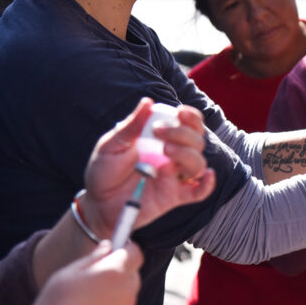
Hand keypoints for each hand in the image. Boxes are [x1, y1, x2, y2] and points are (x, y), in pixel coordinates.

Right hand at [31, 240, 142, 304]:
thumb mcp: (70, 272)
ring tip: (92, 293)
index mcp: (115, 271)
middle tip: (98, 272)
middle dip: (121, 269)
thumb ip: (94, 257)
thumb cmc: (58, 301)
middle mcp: (126, 289)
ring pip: (129, 290)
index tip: (115, 250)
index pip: (135, 253)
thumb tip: (107, 245)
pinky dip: (114, 303)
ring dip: (117, 287)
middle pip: (133, 272)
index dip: (126, 249)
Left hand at [82, 98, 215, 237]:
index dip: (191, 117)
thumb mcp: (112, 145)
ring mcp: (175, 176)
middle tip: (159, 132)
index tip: (179, 113)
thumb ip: (132, 126)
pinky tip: (207, 176)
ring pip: (198, 164)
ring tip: (166, 151)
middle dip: (182, 133)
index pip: (189, 125)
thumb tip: (147, 102)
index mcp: (164, 139)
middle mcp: (174, 156)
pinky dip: (208, 185)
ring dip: (188, 154)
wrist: (97, 202)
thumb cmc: (105, 170)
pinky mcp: (174, 196)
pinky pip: (199, 192)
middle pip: (197, 142)